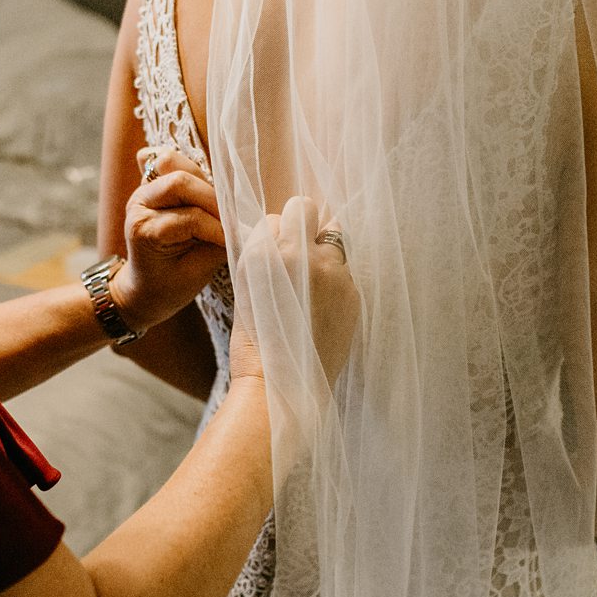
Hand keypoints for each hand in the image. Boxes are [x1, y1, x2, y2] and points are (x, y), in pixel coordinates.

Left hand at [110, 147, 227, 333]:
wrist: (145, 289)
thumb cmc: (170, 286)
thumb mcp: (197, 273)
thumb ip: (220, 245)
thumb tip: (248, 227)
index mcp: (144, 231)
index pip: (190, 218)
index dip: (218, 228)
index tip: (234, 240)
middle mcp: (139, 205)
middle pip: (179, 181)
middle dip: (213, 198)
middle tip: (231, 220)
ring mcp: (143, 191)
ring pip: (173, 163)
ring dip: (203, 181)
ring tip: (219, 205)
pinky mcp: (151, 184)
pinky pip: (168, 162)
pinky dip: (188, 168)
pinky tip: (202, 186)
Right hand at [228, 197, 358, 387]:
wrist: (282, 387)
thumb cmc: (255, 344)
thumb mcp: (245, 291)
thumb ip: (262, 255)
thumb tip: (278, 231)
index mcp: (264, 254)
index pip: (276, 216)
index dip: (276, 232)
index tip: (275, 249)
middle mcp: (299, 255)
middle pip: (307, 210)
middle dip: (303, 226)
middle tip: (299, 254)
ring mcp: (330, 272)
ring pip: (333, 237)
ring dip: (323, 252)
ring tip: (313, 286)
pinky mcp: (351, 292)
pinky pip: (345, 270)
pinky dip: (335, 281)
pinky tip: (323, 308)